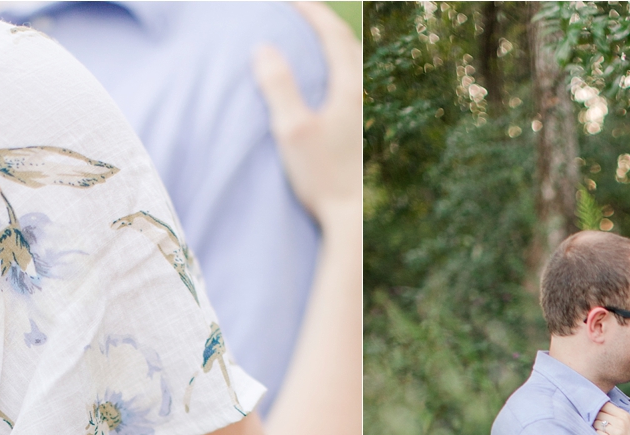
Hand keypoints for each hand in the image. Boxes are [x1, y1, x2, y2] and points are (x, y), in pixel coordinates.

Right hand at [252, 3, 361, 224]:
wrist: (351, 217)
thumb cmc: (322, 177)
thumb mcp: (293, 130)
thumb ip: (279, 87)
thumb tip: (263, 48)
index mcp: (350, 88)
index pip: (332, 34)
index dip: (312, 12)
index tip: (291, 1)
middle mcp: (364, 95)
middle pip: (347, 44)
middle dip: (323, 24)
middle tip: (300, 14)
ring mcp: (365, 113)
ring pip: (352, 65)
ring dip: (331, 47)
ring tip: (309, 43)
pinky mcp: (362, 131)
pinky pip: (350, 85)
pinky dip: (334, 71)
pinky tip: (321, 85)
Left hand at [593, 403, 629, 434]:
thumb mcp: (627, 424)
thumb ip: (615, 415)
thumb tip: (596, 407)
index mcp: (625, 415)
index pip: (604, 404)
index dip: (596, 408)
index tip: (592, 413)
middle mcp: (622, 421)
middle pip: (598, 413)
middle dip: (594, 419)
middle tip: (596, 426)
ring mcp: (617, 432)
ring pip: (596, 423)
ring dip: (595, 428)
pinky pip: (597, 434)